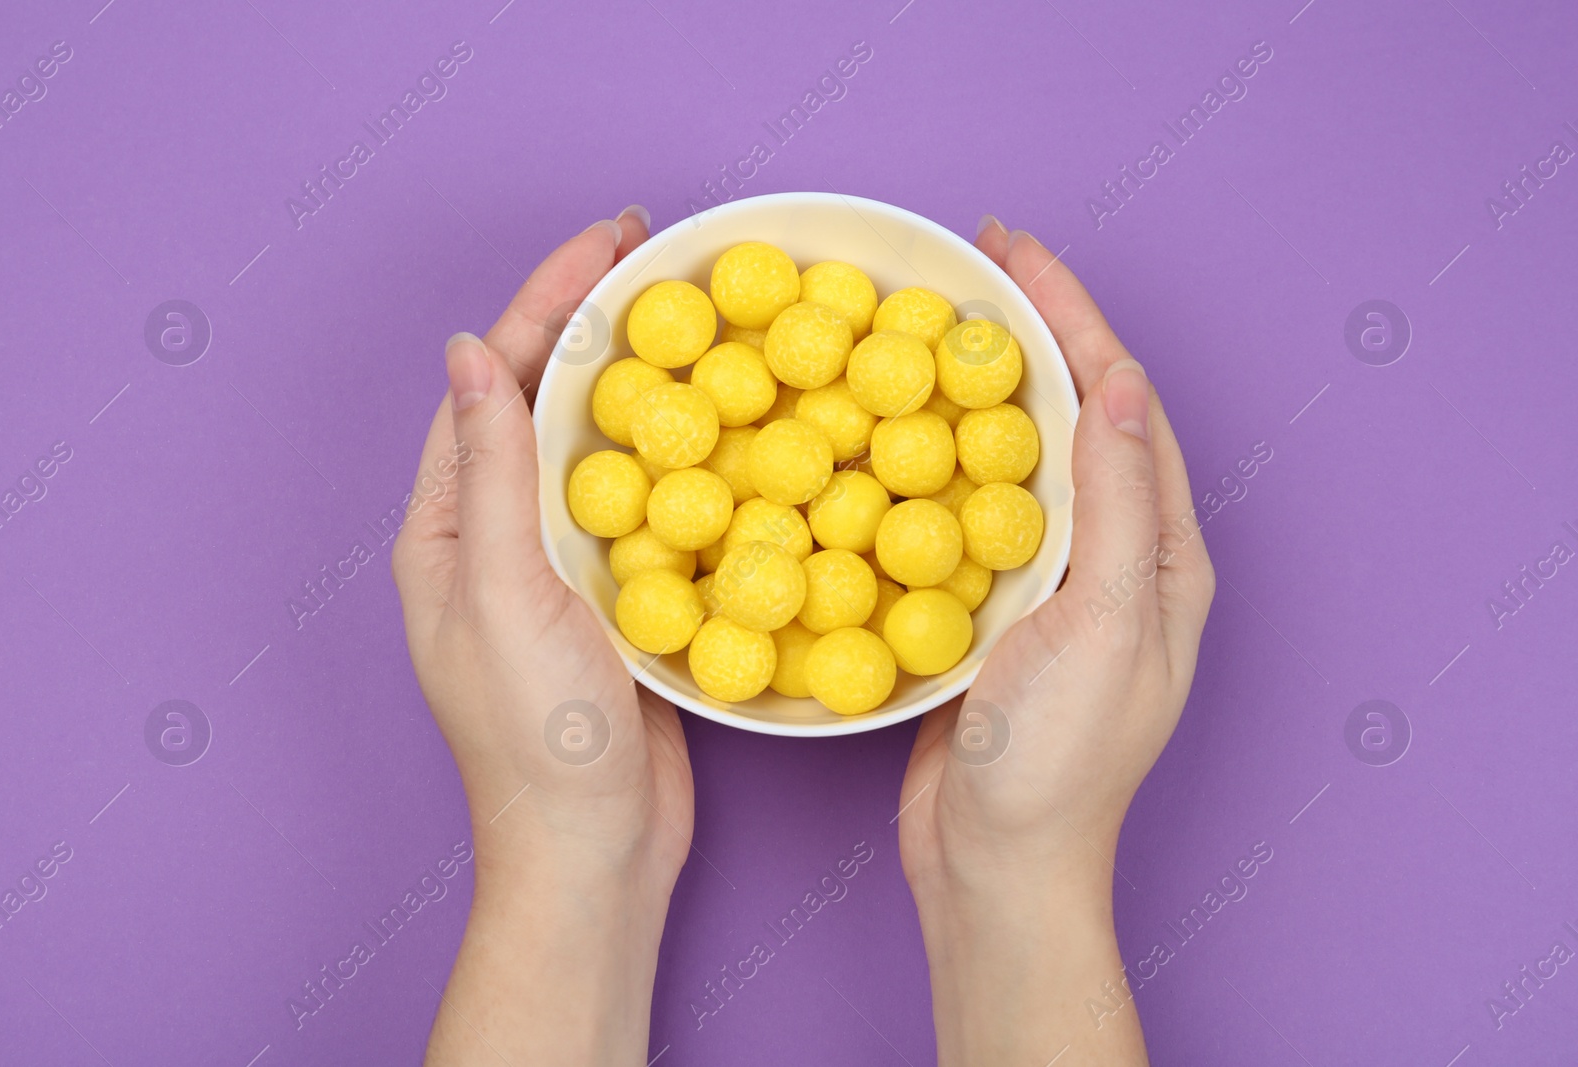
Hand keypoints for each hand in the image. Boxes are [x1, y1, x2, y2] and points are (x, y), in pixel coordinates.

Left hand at [392, 207, 692, 1065]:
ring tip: (692, 314)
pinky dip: (679, 452)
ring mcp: (559, 567)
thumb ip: (492, 475)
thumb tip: (466, 353)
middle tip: (656, 254)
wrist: (592, 852)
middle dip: (593, 321)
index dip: (545, 301)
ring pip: (600, 444)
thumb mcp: (506, 595)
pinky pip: (646, 501)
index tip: (610, 241)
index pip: (492, 383)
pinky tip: (722, 424)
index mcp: (449, 530)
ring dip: (640, 378)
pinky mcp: (616, 597)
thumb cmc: (538, 738)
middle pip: (544, 400)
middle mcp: (497, 537)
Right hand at [897, 220, 1215, 1064]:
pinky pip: (966, 511)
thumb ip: (1115, 506)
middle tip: (968, 266)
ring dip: (978, 386)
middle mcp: (1114, 558)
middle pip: (1072, 415)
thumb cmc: (1057, 762)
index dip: (1071, 315)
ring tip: (930, 327)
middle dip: (1028, 334)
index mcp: (1160, 554)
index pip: (1121, 402)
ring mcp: (1050, 584)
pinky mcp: (991, 610)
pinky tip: (892, 434)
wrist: (995, 869)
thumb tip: (1117, 383)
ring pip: (1016, 456)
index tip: (1010, 250)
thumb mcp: (1103, 625)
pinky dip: (935, 458)